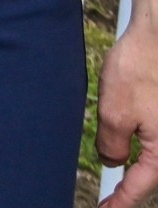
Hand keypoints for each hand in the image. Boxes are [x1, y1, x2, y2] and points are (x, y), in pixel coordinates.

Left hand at [102, 15, 157, 204]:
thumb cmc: (140, 69)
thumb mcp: (115, 113)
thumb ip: (113, 145)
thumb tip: (114, 162)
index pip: (141, 187)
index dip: (120, 202)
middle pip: (153, 175)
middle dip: (132, 189)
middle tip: (111, 202)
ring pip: (154, 157)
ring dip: (138, 170)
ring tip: (118, 181)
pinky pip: (156, 140)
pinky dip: (143, 150)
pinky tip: (128, 151)